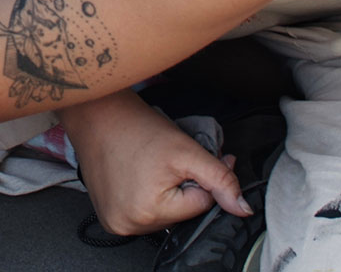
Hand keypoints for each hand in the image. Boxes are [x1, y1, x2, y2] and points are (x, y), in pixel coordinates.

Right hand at [64, 93, 252, 236]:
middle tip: (167, 162)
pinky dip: (147, 197)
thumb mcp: (187, 151)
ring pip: (165, 215)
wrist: (98, 115)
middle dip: (182, 188)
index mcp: (148, 212)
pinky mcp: (109, 217)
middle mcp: (128, 225)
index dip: (200, 179)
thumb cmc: (136, 128)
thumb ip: (220, 180)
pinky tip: (138, 176)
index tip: (186, 160)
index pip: (200, 206)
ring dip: (166, 193)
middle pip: (181, 214)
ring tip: (150, 167)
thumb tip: (243, 209)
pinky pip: (144, 213)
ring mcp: (116, 223)